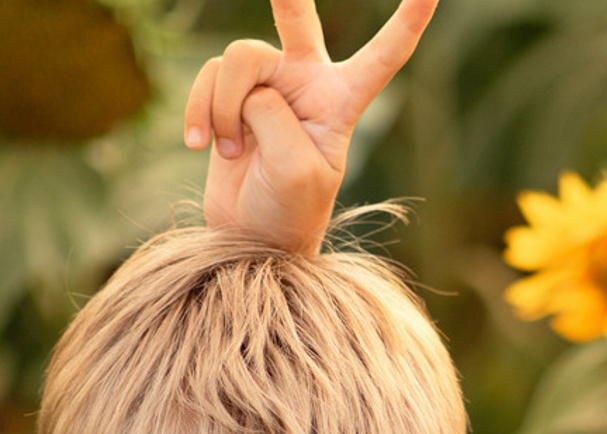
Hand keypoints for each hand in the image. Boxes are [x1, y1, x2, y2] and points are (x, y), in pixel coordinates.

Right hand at [185, 0, 437, 252]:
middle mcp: (307, 83)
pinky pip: (208, 79)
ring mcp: (267, 85)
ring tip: (233, 152)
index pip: (384, 57)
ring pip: (238, 60)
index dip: (407, 22)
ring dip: (226, 107)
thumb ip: (275, 116)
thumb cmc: (289, 212)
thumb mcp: (296, 170)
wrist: (251, 239)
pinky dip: (198, 111)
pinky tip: (199, 145)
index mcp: (343, 102)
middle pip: (298, 19)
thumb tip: (247, 89)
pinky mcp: (229, 95)